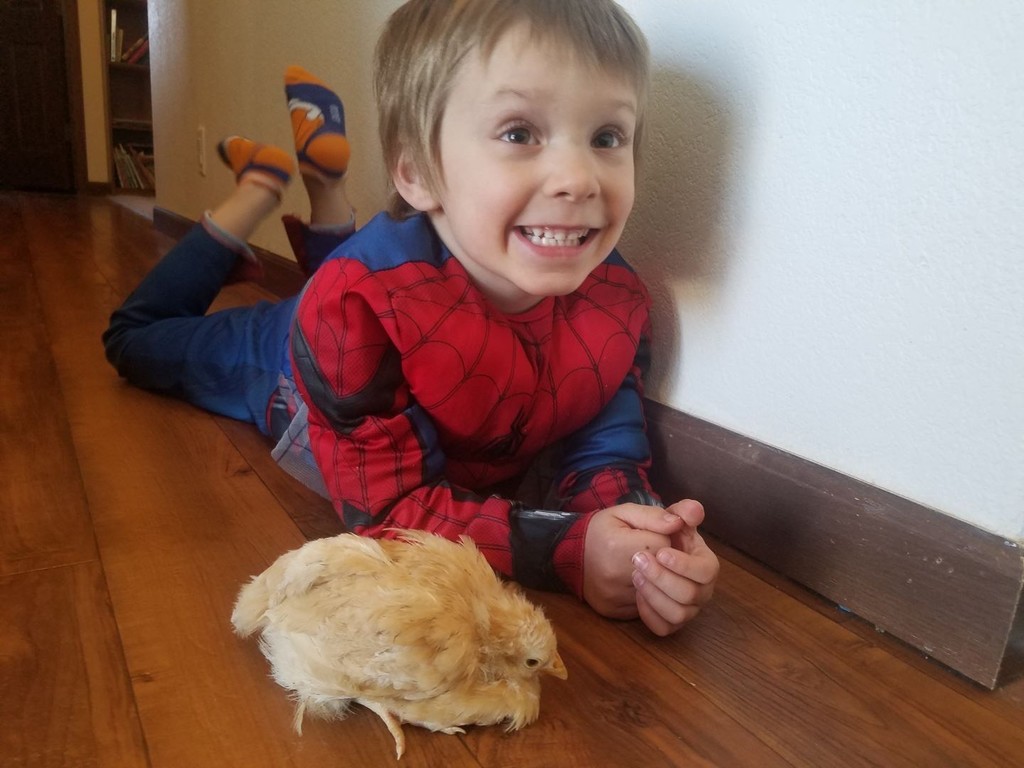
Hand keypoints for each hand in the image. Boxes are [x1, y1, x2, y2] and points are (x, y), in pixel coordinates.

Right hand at [583, 503, 687, 619]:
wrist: (570, 556)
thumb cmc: (601, 530)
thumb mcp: (623, 513)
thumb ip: (653, 515)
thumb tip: (679, 523)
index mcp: (619, 546)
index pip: (664, 546)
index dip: (665, 539)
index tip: (652, 536)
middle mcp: (616, 576)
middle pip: (664, 573)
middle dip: (666, 562)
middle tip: (652, 553)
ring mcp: (615, 598)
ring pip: (658, 594)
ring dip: (660, 581)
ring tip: (648, 568)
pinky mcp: (615, 613)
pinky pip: (646, 608)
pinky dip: (649, 596)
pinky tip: (640, 584)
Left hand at [631, 499, 718, 635]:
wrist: (610, 556)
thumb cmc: (635, 533)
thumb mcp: (643, 516)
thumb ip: (670, 512)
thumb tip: (693, 512)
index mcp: (701, 558)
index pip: (708, 570)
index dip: (685, 565)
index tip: (660, 553)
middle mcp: (700, 585)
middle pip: (693, 595)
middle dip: (663, 579)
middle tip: (638, 562)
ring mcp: (686, 606)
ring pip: (679, 615)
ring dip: (655, 596)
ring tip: (636, 577)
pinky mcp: (670, 621)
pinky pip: (665, 628)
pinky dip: (649, 614)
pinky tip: (637, 596)